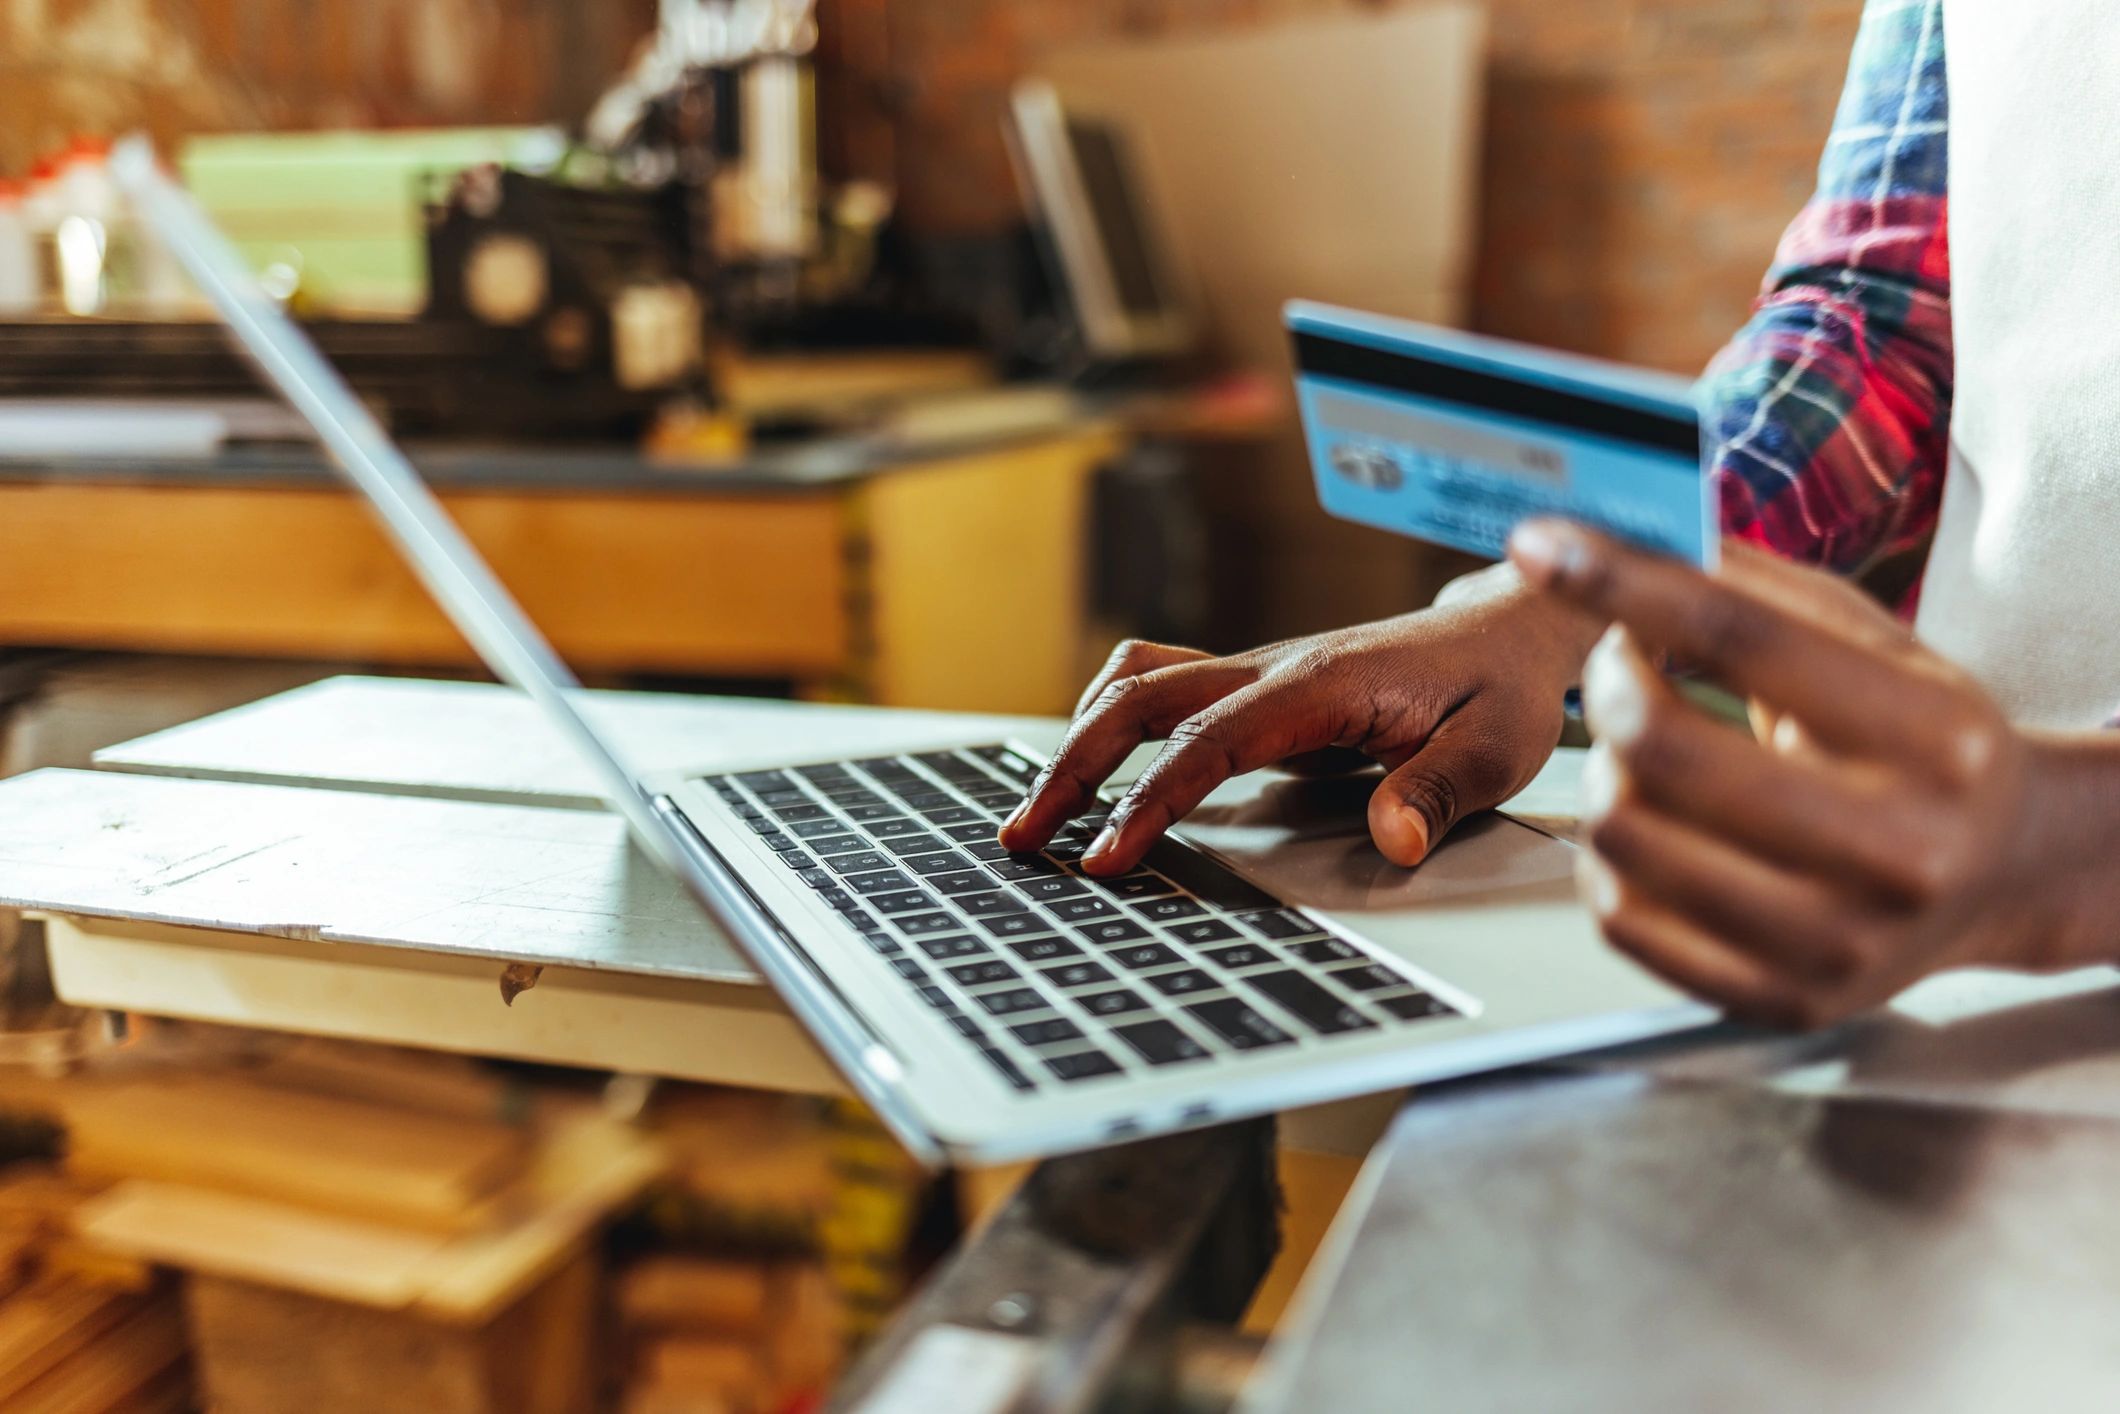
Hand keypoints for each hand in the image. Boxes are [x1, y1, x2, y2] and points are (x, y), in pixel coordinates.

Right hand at [998, 564, 1605, 874]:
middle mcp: (1273, 665)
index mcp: (1320, 683)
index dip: (1149, 798)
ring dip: (1078, 738)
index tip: (1105, 855)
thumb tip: (1393, 841)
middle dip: (1073, 767)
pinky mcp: (1254, 683)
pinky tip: (1088, 764)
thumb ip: (1439, 792)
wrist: (1508, 630)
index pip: (1208, 739)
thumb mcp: (1497, 749)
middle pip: (1141, 698)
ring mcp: (1256, 669)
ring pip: (1137, 682)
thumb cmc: (1499, 689)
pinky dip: (1109, 718)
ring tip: (1037, 810)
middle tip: (1025, 837)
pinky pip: (1160, 684)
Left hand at [1508, 520, 2119, 1028]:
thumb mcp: (1879, 648)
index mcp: (1937, 740)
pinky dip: (1606, 856)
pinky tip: (1649, 823)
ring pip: (1624, 832)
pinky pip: (1619, 917)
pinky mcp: (1779, 999)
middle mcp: (1901, 852)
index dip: (1624, 582)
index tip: (1544, 545)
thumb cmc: (1924, 745)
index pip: (1745, 639)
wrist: (1998, 874)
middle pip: (1665, 746)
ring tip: (1642, 749)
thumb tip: (1632, 536)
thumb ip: (1762, 591)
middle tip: (1620, 662)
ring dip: (1602, 768)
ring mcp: (1840, 943)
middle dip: (1609, 683)